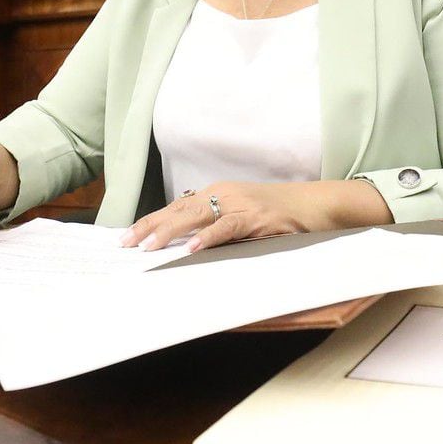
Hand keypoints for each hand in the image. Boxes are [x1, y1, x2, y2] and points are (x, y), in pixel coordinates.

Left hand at [121, 179, 389, 253]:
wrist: (318, 204)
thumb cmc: (282, 214)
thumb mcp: (244, 219)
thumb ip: (218, 228)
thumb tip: (189, 247)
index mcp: (218, 193)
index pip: (176, 208)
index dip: (151, 221)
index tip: (128, 236)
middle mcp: (224, 193)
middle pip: (178, 210)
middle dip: (149, 227)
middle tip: (124, 244)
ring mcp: (239, 204)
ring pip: (195, 217)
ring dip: (169, 232)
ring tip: (148, 247)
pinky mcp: (255, 217)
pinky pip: (226, 227)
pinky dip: (207, 238)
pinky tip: (191, 249)